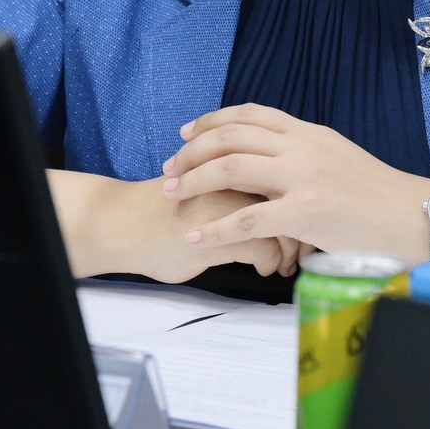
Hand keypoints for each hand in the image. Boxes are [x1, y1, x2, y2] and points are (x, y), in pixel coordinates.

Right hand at [50, 170, 300, 281]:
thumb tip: (273, 196)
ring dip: (289, 250)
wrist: (125, 224)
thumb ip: (238, 182)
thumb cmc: (167, 209)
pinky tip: (265, 270)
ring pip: (283, 225)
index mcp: (235, 158)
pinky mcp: (217, 233)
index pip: (288, 174)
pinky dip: (271, 263)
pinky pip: (263, 249)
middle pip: (293, 198)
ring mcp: (227, 203)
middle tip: (303, 249)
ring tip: (286, 264)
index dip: (301, 201)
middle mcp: (235, 177)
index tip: (303, 226)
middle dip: (304, 229)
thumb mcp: (208, 185)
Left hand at [160, 104, 429, 260]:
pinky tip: (196, 237)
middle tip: (168, 168)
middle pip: (231, 136)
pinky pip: (248, 220)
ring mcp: (304, 178)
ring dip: (193, 180)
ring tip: (171, 194)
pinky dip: (216, 229)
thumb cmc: (382, 199)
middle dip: (191, 151)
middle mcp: (303, 148)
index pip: (250, 114)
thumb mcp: (340, 160)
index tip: (186, 134)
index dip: (212, 121)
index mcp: (310, 133)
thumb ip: (306, 157)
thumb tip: (276, 164)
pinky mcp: (307, 213)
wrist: (419, 219)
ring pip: (232, 168)